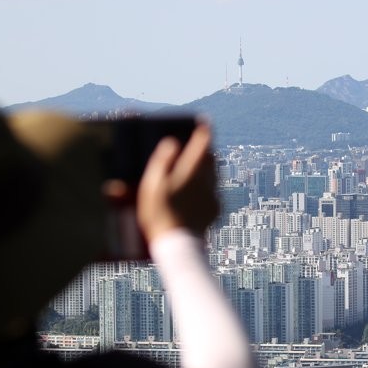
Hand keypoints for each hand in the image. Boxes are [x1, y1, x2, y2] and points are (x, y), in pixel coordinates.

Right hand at [136, 124, 219, 240]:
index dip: (203, 131)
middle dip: (206, 150)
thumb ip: (163, 161)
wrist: (178, 245)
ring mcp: (212, 196)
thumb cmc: (160, 214)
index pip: (203, 144)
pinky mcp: (214, 211)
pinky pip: (213, 192)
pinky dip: (207, 187)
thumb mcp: (153, 185)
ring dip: (207, 168)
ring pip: (214, 175)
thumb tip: (172, 143)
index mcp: (192, 171)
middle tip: (199, 145)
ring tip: (197, 166)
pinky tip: (197, 192)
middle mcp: (207, 181)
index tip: (204, 121)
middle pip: (212, 159)